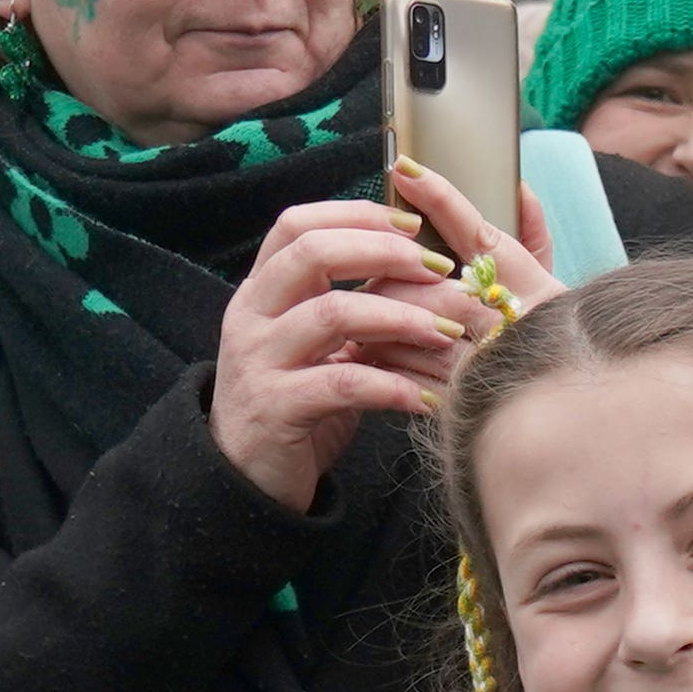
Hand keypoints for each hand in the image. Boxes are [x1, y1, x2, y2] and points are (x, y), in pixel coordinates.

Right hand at [212, 189, 492, 507]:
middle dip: (383, 253)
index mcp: (261, 290)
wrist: (246, 476)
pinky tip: (426, 397)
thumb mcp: (313, 344)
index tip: (414, 224)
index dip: (357, 215)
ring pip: (332, 314)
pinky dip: (392, 386)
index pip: (298, 224)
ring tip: (446, 331)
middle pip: (312, 253)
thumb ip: (345, 304)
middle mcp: (251, 315)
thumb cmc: (295, 401)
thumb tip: (418, 267)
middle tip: (439, 269)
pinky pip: (342, 384)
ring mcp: (258, 360)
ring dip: (400, 317)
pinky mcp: (276, 408)